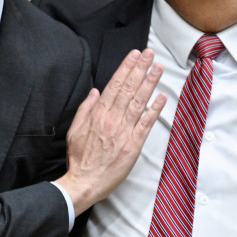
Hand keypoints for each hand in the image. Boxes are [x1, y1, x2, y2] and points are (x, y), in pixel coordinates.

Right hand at [56, 48, 165, 214]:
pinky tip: (161, 97)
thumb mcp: (74, 130)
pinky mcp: (134, 145)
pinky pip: (146, 124)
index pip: (114, 85)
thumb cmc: (79, 159)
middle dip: (140, 69)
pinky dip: (154, 109)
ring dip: (149, 83)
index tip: (134, 55)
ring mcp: (124, 131)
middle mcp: (112, 119)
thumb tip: (95, 92)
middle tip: (149, 54)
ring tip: (157, 68)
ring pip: (139, 102)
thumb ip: (85, 109)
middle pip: (128, 89)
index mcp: (98, 114)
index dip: (126, 68)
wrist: (84, 183)